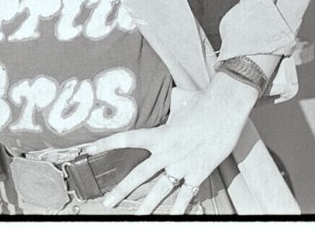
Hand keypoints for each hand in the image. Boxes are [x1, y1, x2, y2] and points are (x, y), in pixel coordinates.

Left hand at [82, 74, 258, 214]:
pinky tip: (171, 218)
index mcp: (159, 134)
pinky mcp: (199, 173)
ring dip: (148, 206)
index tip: (89, 150)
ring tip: (136, 217)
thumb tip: (169, 97)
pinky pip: (186, 195)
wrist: (225, 108)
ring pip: (161, 190)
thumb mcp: (178, 103)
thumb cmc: (201, 102)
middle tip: (108, 202)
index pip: (126, 139)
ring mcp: (183, 164)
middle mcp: (167, 152)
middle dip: (122, 190)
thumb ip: (169, 109)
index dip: (106, 145)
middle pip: (140, 174)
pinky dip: (180, 208)